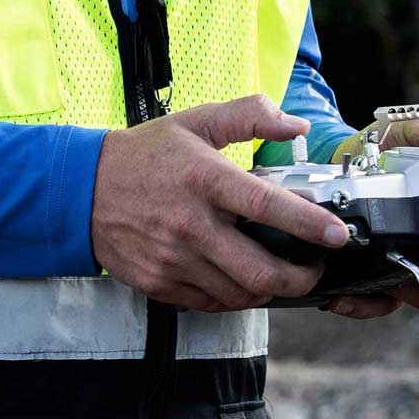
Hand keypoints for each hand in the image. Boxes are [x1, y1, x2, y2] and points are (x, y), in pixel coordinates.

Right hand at [92, 95, 353, 311]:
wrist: (81, 190)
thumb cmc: (145, 155)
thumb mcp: (196, 121)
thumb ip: (249, 116)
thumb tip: (296, 124)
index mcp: (204, 178)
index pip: (267, 206)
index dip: (309, 225)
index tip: (337, 235)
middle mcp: (190, 224)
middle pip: (259, 270)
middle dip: (299, 279)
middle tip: (313, 269)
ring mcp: (173, 259)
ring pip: (239, 294)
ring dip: (267, 290)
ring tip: (278, 274)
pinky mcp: (159, 283)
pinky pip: (210, 303)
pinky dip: (233, 296)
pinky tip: (239, 279)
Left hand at [324, 111, 418, 319]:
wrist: (331, 173)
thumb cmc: (370, 155)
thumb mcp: (390, 135)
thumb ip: (414, 129)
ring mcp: (413, 261)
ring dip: (414, 292)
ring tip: (392, 283)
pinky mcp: (381, 277)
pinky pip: (383, 304)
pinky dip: (367, 304)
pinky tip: (346, 296)